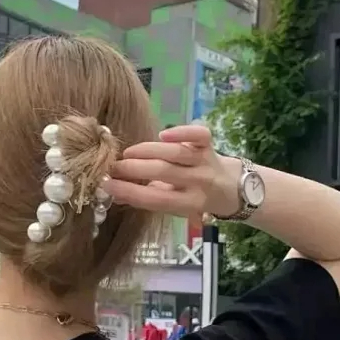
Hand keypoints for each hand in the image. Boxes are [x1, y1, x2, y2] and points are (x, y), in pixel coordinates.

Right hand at [107, 124, 240, 219]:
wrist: (232, 189)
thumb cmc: (194, 198)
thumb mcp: (174, 206)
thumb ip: (148, 199)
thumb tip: (115, 193)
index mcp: (190, 203)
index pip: (156, 198)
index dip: (130, 192)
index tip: (107, 185)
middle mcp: (200, 182)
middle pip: (163, 173)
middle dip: (134, 169)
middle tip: (112, 167)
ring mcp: (206, 161)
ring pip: (175, 152)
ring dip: (148, 151)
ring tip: (128, 153)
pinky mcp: (210, 144)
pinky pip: (198, 135)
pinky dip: (182, 132)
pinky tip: (162, 135)